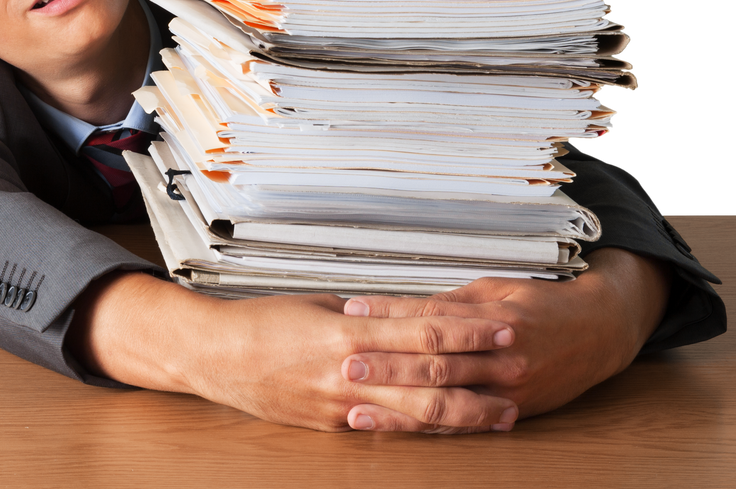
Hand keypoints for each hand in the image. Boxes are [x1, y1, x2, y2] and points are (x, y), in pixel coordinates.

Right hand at [69, 272, 521, 433]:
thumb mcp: (318, 303)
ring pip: (416, 414)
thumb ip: (365, 314)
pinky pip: (387, 429)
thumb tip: (407, 313)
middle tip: (521, 369)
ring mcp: (343, 405)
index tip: (503, 325)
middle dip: (481, 374)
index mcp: (347, 332)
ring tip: (500, 411)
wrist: (214, 355)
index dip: (469, 330)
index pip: (424, 331)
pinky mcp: (333, 425)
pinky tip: (449, 431)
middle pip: (431, 377)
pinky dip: (422, 430)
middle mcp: (349, 373)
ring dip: (464, 413)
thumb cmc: (260, 323)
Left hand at [339, 248, 672, 422]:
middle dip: (386, 364)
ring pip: (445, 399)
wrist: (599, 331)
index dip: (390, 312)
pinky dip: (426, 429)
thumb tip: (402, 307)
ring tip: (356, 406)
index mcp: (494, 317)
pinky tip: (396, 429)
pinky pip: (462, 424)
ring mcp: (507, 388)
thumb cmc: (544, 304)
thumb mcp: (498, 288)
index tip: (352, 309)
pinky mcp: (512, 412)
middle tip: (345, 360)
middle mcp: (501, 355)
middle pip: (434, 361)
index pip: (431, 315)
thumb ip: (452, 302)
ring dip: (397, 405)